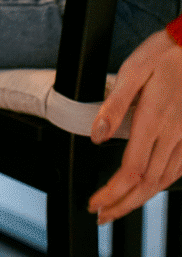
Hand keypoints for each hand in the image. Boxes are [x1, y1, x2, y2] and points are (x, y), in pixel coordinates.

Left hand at [88, 29, 181, 223]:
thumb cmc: (165, 53)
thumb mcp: (132, 70)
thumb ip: (114, 105)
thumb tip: (97, 135)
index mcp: (154, 120)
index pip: (131, 170)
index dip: (112, 192)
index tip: (95, 203)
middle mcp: (174, 133)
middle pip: (147, 182)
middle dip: (123, 203)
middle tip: (102, 215)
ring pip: (165, 179)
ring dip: (142, 198)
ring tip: (121, 207)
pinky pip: (180, 167)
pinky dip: (162, 183)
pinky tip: (152, 186)